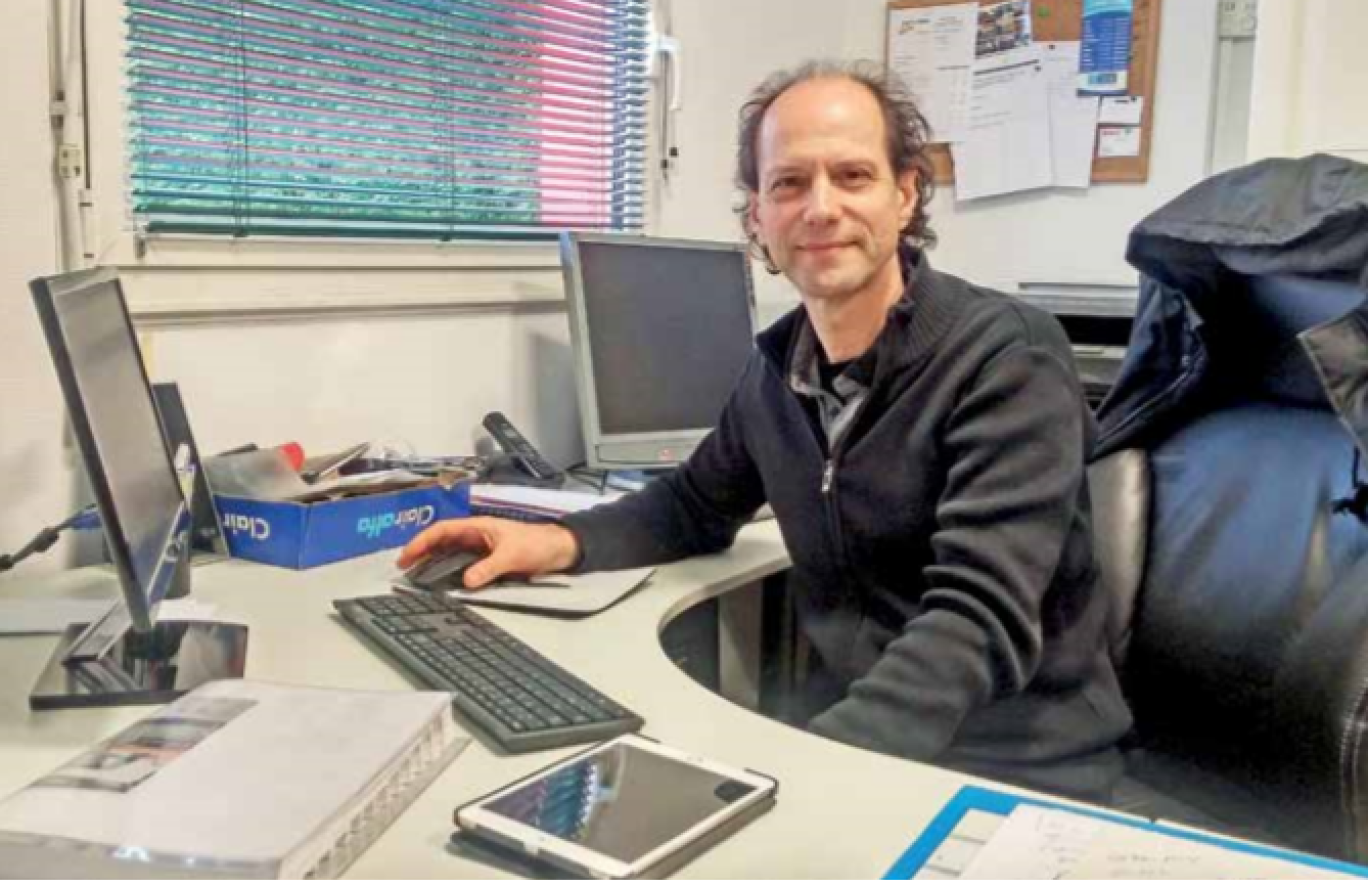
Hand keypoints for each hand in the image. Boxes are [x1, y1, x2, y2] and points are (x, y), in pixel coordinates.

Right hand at [396, 517, 580, 589]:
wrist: (560, 549)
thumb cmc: (538, 543)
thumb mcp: (511, 555)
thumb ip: (488, 568)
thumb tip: (466, 581)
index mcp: (478, 527)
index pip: (442, 530)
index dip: (421, 542)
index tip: (406, 556)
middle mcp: (477, 536)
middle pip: (442, 542)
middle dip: (421, 552)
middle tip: (404, 569)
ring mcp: (482, 548)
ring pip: (451, 553)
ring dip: (434, 562)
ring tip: (418, 576)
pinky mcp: (489, 560)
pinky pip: (463, 564)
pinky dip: (450, 571)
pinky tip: (444, 582)